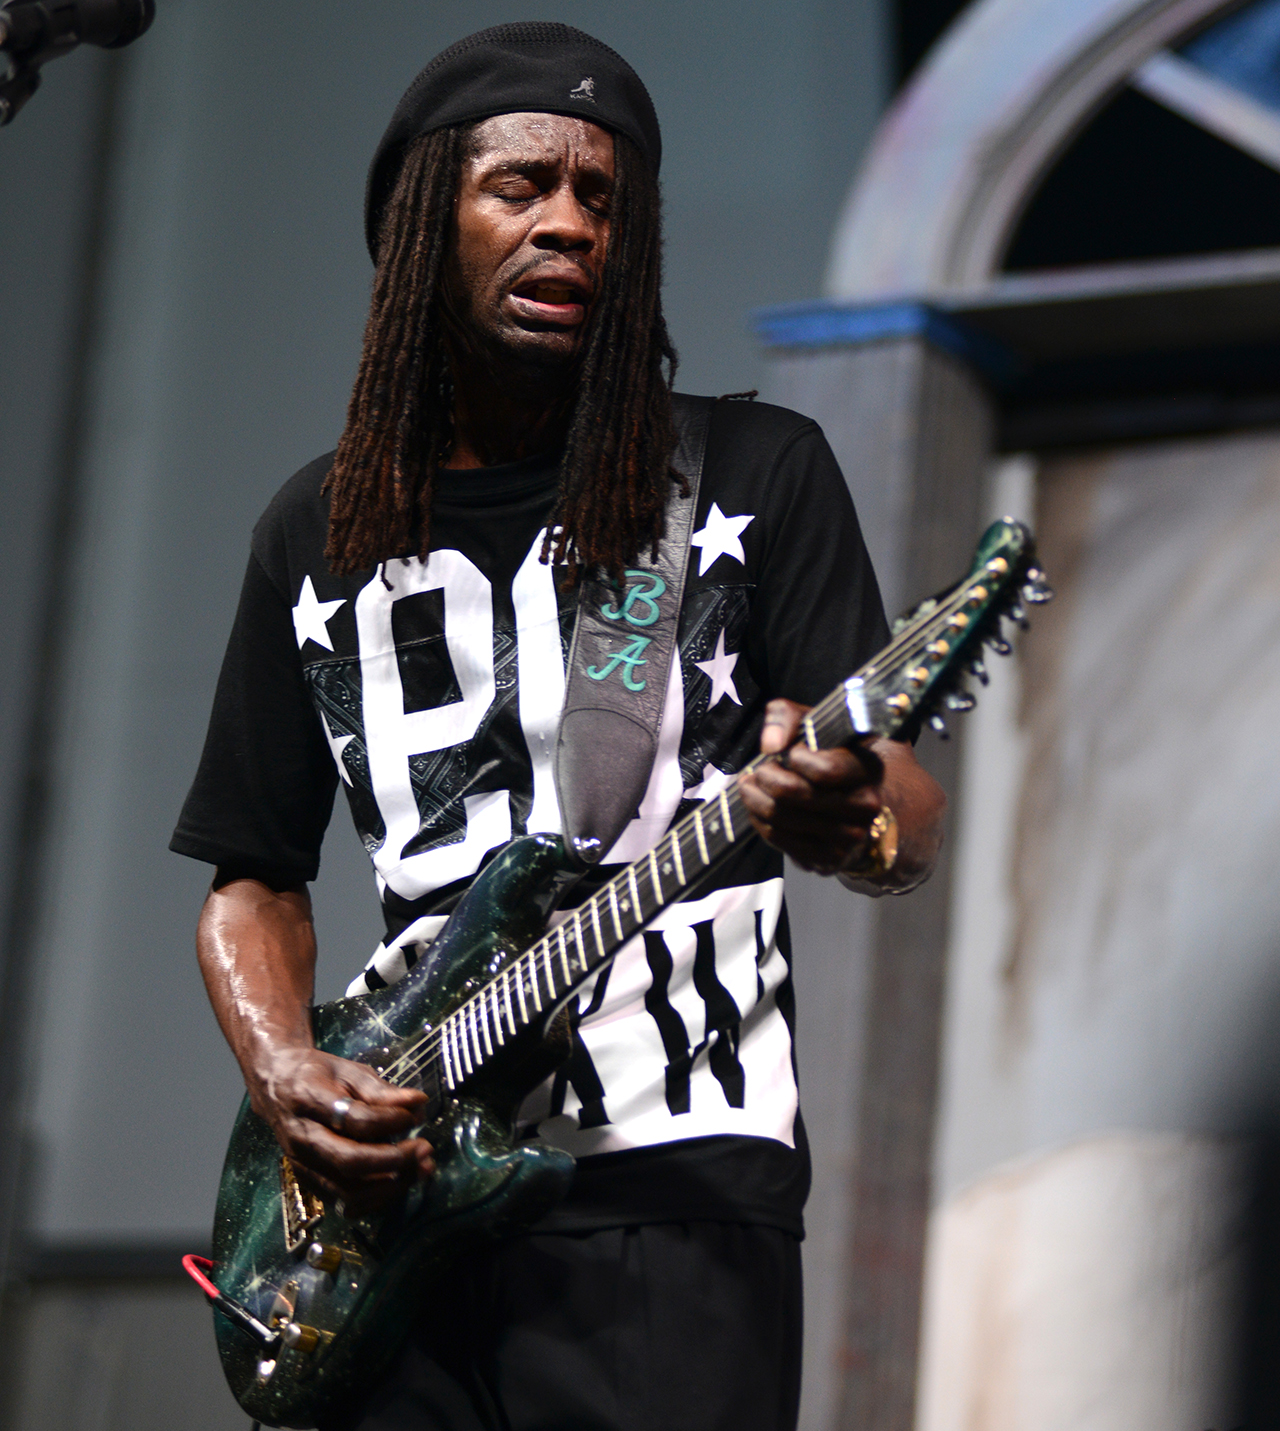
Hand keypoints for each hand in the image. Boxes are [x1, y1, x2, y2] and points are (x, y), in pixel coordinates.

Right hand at [249, 1045, 434, 1217]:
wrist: (275, 1086)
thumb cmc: (317, 1075)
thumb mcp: (349, 1070)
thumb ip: (382, 1090)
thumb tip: (417, 1104)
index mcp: (309, 1100)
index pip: (354, 1119)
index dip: (389, 1121)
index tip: (413, 1116)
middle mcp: (302, 1138)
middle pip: (350, 1162)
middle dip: (394, 1160)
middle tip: (425, 1150)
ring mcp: (302, 1164)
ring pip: (348, 1190)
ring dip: (391, 1186)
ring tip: (419, 1169)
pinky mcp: (307, 1181)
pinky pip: (343, 1202)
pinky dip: (375, 1199)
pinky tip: (397, 1181)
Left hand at [738, 699, 882, 874]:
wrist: (857, 801)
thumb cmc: (831, 755)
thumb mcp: (816, 724)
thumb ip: (788, 717)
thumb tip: (771, 744)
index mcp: (868, 768)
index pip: (824, 769)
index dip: (795, 758)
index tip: (790, 752)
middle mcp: (865, 805)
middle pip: (794, 794)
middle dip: (766, 777)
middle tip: (759, 769)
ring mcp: (850, 837)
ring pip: (781, 818)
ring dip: (756, 800)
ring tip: (751, 786)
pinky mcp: (830, 858)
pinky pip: (779, 840)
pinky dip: (761, 822)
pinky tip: (760, 808)